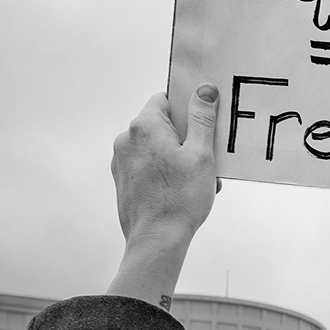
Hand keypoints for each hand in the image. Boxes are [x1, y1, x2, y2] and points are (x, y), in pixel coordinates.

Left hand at [105, 87, 218, 307]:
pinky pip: (148, 165)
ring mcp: (122, 161)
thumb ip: (201, 119)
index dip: (187, 108)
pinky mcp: (123, 180)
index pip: (165, 99)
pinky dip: (165, 171)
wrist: (156, 239)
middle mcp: (127, 139)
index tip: (205, 121)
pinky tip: (183, 190)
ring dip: (178, 157)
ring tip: (198, 180)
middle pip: (162, 125)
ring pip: (156, 147)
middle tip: (208, 158)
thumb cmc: (179, 199)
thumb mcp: (201, 155)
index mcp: (144, 126)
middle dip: (187, 138)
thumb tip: (204, 91)